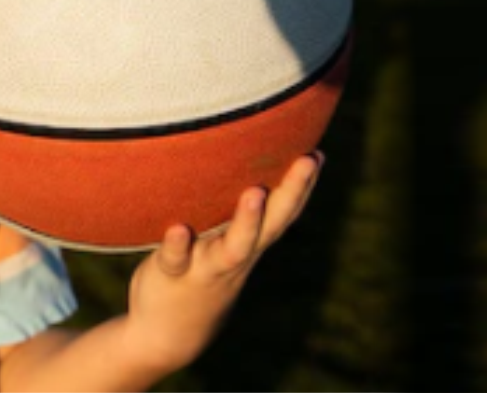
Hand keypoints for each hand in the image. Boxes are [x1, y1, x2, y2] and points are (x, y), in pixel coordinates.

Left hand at [120, 152, 323, 374]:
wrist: (169, 333)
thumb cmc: (199, 273)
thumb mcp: (223, 247)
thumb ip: (235, 218)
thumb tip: (246, 172)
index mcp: (249, 243)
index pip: (282, 212)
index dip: (302, 186)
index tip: (317, 153)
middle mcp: (235, 253)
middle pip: (270, 224)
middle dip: (291, 192)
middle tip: (307, 160)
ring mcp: (206, 265)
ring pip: (233, 247)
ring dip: (247, 222)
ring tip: (255, 192)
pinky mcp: (171, 274)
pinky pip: (176, 259)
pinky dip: (177, 244)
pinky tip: (177, 228)